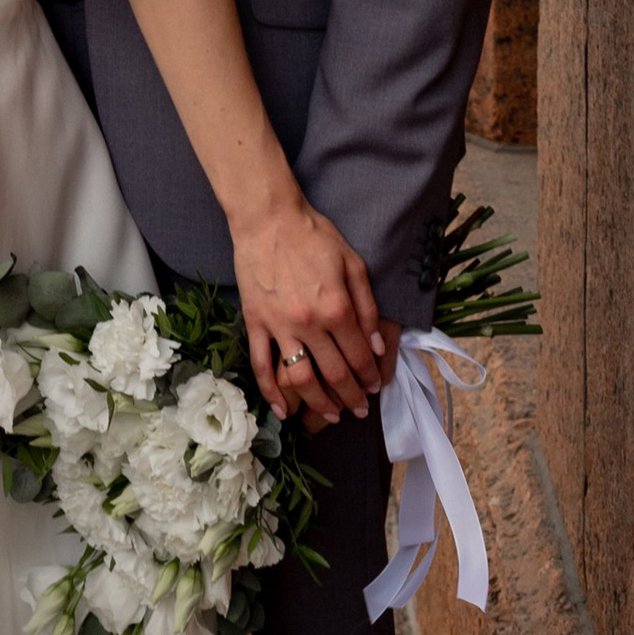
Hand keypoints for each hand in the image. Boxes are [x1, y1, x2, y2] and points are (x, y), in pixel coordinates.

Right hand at [230, 195, 386, 427]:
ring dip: (318, 403)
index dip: (370, 378)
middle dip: (351, 398)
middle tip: (359, 410)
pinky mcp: (256, 323)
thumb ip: (368, 308)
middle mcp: (309, 323)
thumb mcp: (354, 265)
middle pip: (334, 374)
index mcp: (337, 308)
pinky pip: (261, 364)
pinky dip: (270, 392)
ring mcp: (279, 326)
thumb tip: (378, 348)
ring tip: (330, 416)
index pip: (359, 357)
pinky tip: (282, 411)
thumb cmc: (315, 236)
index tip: (374, 389)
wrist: (268, 218)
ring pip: (300, 378)